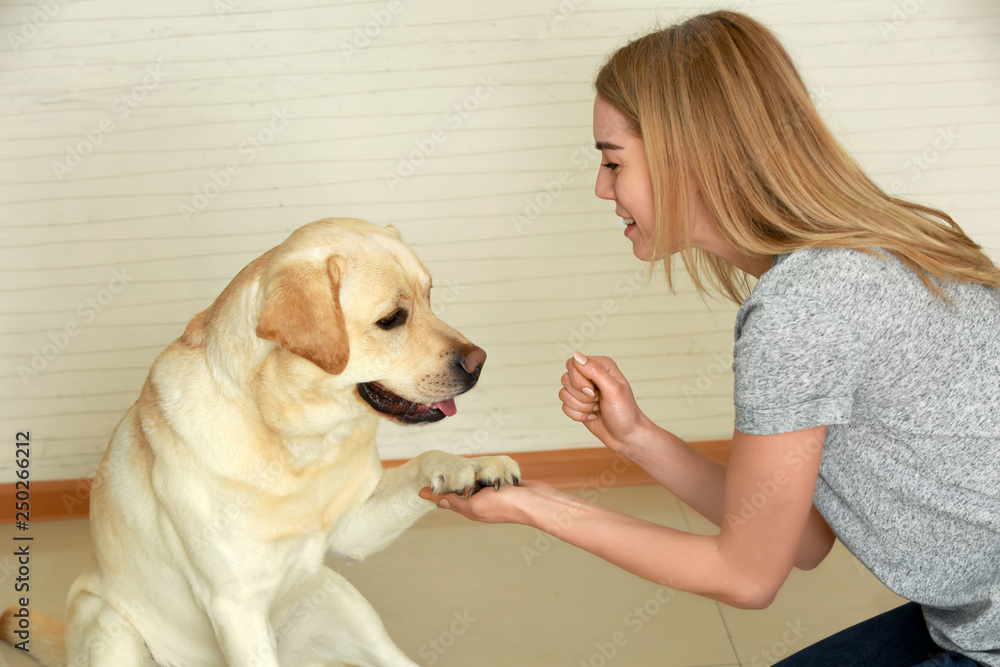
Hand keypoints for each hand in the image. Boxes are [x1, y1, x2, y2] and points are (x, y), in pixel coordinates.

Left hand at [419, 479, 556, 524]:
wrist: (536, 503)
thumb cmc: (506, 505)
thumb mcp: (477, 505)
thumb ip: (457, 502)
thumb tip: (439, 502)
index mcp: (472, 509)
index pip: (448, 502)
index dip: (434, 496)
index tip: (420, 491)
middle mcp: (481, 502)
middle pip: (460, 494)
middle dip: (448, 488)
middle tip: (435, 479)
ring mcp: (494, 494)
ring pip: (475, 485)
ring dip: (465, 479)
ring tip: (454, 472)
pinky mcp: (504, 485)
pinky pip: (489, 478)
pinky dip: (482, 474)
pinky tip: (480, 469)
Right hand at [559, 352, 649, 453]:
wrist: (626, 437)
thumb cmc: (625, 412)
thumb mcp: (613, 390)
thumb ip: (595, 371)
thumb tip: (576, 355)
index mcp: (601, 366)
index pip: (574, 363)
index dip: (579, 380)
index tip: (595, 392)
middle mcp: (590, 375)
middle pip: (566, 378)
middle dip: (581, 396)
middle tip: (598, 400)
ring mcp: (582, 390)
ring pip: (563, 394)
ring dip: (581, 407)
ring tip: (597, 409)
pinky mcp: (577, 404)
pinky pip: (564, 407)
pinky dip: (578, 416)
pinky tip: (593, 416)